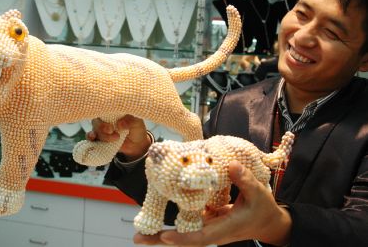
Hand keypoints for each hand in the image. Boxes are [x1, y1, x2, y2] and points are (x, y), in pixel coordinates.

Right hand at [86, 115, 150, 160]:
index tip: (110, 120)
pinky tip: (93, 138)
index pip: (104, 107)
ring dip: (103, 135)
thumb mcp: (138, 123)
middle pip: (97, 119)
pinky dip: (90, 137)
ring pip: (95, 129)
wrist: (136, 144)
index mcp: (114, 110)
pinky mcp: (100, 137)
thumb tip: (119, 124)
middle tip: (111, 130)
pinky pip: (91, 136)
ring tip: (116, 138)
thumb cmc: (137, 129)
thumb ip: (131, 121)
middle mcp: (106, 118)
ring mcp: (102, 128)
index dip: (103, 111)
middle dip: (102, 126)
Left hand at [134, 160, 291, 245]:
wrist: (267, 223)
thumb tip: (232, 165)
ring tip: (139, 233)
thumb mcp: (258, 194)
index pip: (202, 237)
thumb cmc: (263, 209)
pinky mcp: (206, 222)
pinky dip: (173, 223)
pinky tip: (156, 219)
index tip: (165, 237)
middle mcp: (212, 232)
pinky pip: (187, 224)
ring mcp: (208, 228)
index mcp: (225, 229)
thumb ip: (245, 180)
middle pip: (185, 239)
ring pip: (183, 233)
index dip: (183, 238)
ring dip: (162, 234)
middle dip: (162, 240)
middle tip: (138, 238)